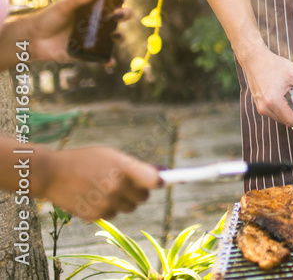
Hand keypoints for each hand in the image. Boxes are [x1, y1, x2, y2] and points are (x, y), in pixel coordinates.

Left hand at [18, 0, 138, 62]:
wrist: (34, 39)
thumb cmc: (48, 18)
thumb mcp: (62, 6)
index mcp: (95, 5)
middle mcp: (100, 19)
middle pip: (122, 15)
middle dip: (126, 14)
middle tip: (117, 15)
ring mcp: (97, 36)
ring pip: (118, 36)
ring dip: (120, 36)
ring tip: (114, 36)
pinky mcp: (92, 52)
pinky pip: (105, 57)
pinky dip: (109, 60)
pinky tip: (108, 61)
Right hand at [34, 146, 160, 221]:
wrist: (51, 173)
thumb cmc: (85, 160)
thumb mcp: (111, 155)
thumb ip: (136, 166)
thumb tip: (164, 173)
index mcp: (122, 167)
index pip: (154, 181)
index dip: (160, 181)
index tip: (162, 181)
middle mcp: (115, 186)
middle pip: (144, 197)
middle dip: (139, 191)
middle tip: (127, 183)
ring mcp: (105, 202)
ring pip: (129, 207)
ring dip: (123, 200)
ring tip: (106, 188)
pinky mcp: (94, 215)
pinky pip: (112, 214)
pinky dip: (108, 208)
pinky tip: (94, 196)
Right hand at [241, 47, 292, 127]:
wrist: (254, 59)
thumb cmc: (273, 65)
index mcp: (274, 101)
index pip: (291, 120)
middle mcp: (264, 107)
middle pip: (285, 120)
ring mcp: (259, 106)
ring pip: (279, 117)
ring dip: (289, 110)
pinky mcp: (258, 104)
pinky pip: (273, 111)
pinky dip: (282, 107)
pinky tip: (286, 95)